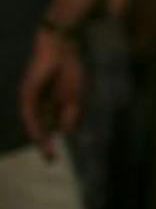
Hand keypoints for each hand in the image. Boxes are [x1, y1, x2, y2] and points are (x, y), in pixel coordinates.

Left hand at [19, 28, 83, 159]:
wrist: (63, 48)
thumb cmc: (70, 69)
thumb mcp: (74, 98)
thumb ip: (70, 115)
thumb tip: (66, 133)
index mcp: (50, 103)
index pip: (50, 125)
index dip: (54, 139)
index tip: (58, 155)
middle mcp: (38, 103)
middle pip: (41, 127)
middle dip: (45, 144)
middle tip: (51, 160)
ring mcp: (31, 98)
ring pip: (34, 123)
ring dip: (39, 140)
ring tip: (48, 153)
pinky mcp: (27, 93)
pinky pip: (30, 114)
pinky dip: (35, 126)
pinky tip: (40, 137)